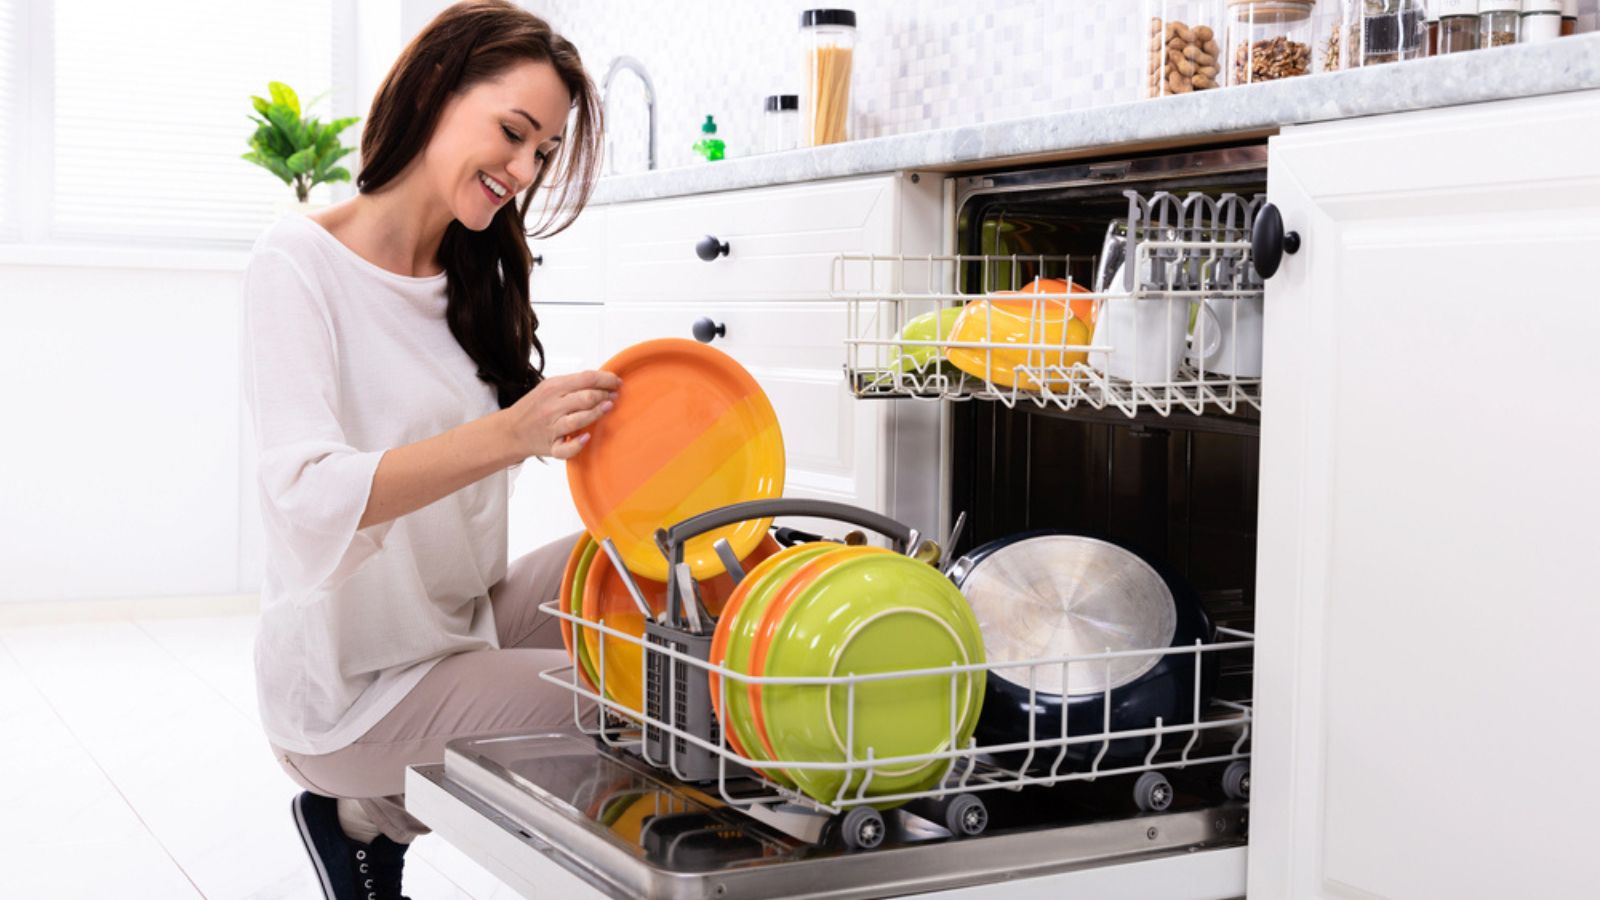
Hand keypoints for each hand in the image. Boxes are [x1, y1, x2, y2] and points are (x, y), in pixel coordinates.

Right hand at [498, 369, 622, 461]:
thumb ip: (572, 383)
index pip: (586, 378)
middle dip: (605, 395)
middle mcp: (552, 406)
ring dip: (598, 413)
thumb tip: (601, 379)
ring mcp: (552, 427)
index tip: (616, 382)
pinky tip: (586, 437)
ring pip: (579, 419)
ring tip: (609, 408)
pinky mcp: (551, 446)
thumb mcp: (549, 387)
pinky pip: (567, 447)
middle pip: (586, 397)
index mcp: (553, 388)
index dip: (606, 379)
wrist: (510, 431)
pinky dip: (578, 443)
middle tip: (614, 396)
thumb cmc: (534, 408)